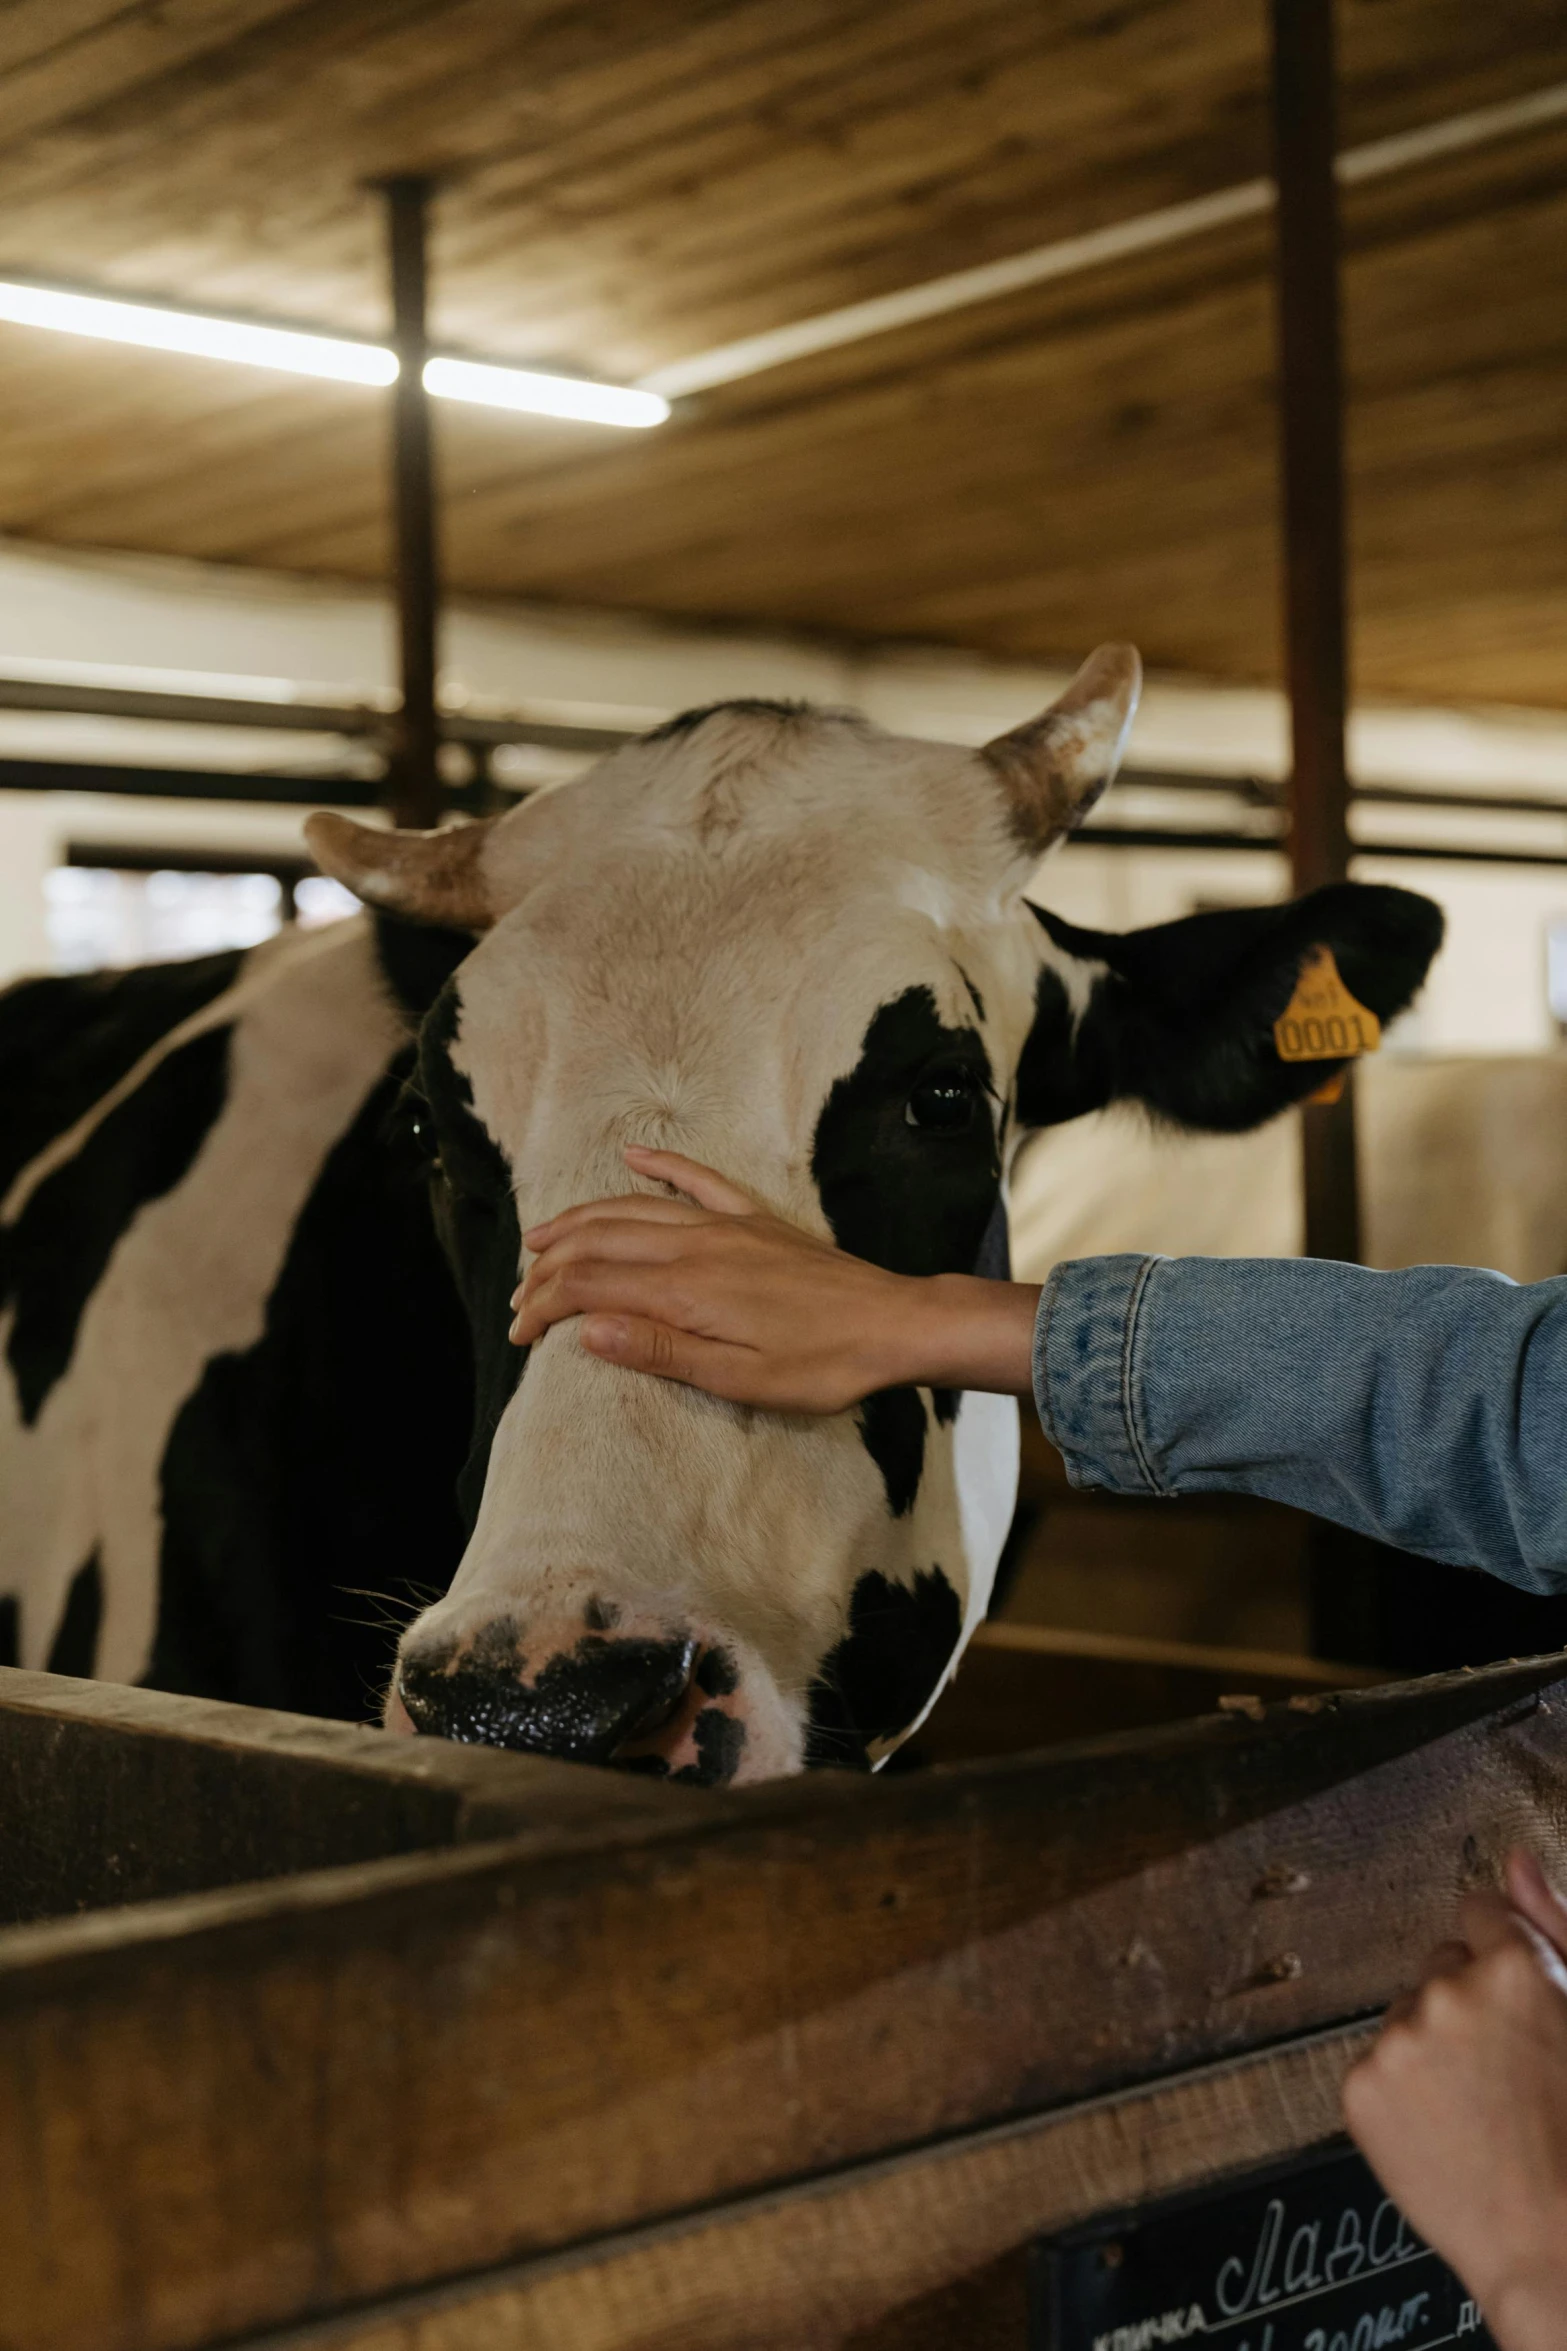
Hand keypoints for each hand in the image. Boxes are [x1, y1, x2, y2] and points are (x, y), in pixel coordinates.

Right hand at [510, 1147, 1040, 1411]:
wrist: (893, 1324)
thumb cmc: (822, 1364)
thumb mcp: (739, 1378)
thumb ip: (661, 1351)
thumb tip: (590, 1330)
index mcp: (687, 1290)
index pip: (591, 1286)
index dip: (545, 1305)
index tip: (521, 1334)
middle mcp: (697, 1245)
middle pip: (600, 1243)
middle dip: (549, 1266)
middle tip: (519, 1296)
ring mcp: (726, 1226)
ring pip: (635, 1208)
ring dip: (583, 1219)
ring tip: (543, 1235)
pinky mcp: (755, 1220)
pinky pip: (697, 1180)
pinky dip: (660, 1166)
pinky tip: (633, 1157)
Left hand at [1342, 1848, 1566, 2350]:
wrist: (1556, 2249)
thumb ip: (1554, 1925)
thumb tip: (1514, 1857)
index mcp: (1514, 1968)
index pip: (1479, 1912)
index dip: (1501, 1958)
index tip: (1514, 2004)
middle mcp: (1447, 1991)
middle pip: (1442, 1966)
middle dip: (1469, 2005)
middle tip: (1508, 2075)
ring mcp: (1398, 2041)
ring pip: (1409, 2017)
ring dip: (1434, 2049)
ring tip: (1482, 2112)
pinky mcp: (1359, 2090)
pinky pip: (1377, 2067)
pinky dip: (1402, 2094)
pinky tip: (1446, 2133)